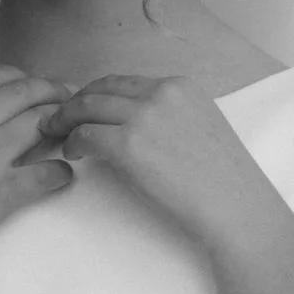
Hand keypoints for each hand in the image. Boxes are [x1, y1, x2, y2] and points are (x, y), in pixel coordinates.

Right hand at [0, 64, 73, 266]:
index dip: (22, 78)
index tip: (34, 86)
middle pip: (26, 94)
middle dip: (54, 93)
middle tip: (69, 101)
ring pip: (41, 125)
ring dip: (63, 125)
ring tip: (71, 131)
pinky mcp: (2, 192)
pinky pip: (47, 174)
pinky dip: (62, 172)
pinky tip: (64, 174)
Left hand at [40, 75, 282, 249]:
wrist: (239, 211)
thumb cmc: (228, 185)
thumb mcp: (206, 131)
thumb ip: (174, 118)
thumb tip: (141, 126)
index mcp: (181, 87)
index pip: (124, 82)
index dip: (98, 93)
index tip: (85, 108)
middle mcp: (161, 93)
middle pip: (100, 89)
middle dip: (74, 102)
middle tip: (58, 118)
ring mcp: (144, 117)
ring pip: (86, 107)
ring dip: (65, 120)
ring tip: (55, 134)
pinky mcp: (129, 145)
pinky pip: (85, 135)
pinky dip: (73, 142)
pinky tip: (72, 153)